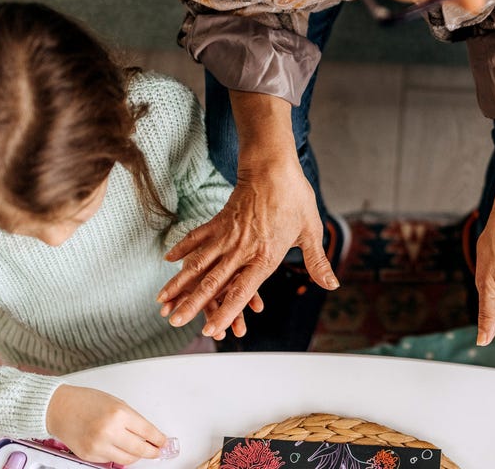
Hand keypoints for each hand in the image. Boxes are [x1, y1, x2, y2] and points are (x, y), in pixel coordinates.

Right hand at [46, 385, 164, 465]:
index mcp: (119, 414)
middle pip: (141, 449)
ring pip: (128, 459)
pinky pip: (112, 461)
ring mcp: (98, 446)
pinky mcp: (90, 455)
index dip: (159, 439)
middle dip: (152, 451)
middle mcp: (109, 431)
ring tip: (139, 450)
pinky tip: (120, 448)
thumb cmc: (86, 402)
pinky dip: (119, 456)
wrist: (60, 408)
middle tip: (157, 450)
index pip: (148, 432)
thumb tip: (149, 434)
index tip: (163, 442)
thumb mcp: (117, 403)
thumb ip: (133, 420)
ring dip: (137, 456)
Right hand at [160, 160, 337, 337]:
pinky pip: (197, 238)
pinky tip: (168, 260)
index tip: (211, 330)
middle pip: (213, 282)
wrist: (273, 165)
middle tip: (173, 321)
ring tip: (162, 300)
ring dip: (179, 283)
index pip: (242, 291)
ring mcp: (227, 235)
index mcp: (265, 256)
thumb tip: (332, 285)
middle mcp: (241, 249)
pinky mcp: (219, 221)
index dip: (225, 312)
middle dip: (191, 305)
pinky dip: (182, 249)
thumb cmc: (295, 198)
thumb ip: (317, 263)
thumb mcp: (311, 231)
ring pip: (198, 264)